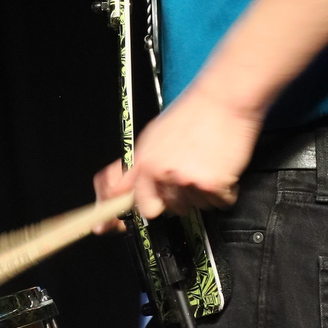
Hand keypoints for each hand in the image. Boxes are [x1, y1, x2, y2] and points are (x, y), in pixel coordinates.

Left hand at [92, 86, 261, 227]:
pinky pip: (218, 203)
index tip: (104, 228)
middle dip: (174, 200)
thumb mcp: (153, 136)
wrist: (223, 99)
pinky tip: (220, 168)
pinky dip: (223, 191)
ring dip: (201, 193)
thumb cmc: (192, 113)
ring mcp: (187, 181)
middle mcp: (162, 174)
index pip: (128, 200)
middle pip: (163, 210)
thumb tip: (120, 188)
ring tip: (205, 164)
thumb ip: (138, 166)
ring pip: (193, 207)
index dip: (123, 214)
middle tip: (185, 176)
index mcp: (145, 162)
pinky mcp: (212, 185)